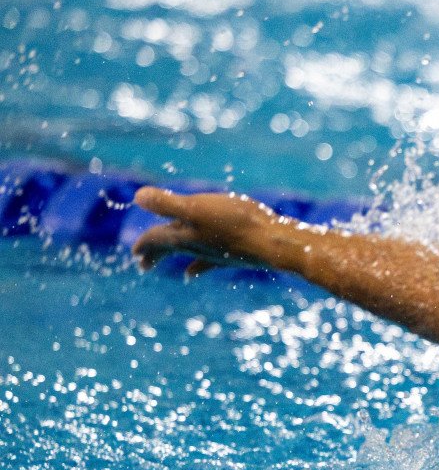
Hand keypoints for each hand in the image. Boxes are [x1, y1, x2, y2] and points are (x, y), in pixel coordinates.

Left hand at [131, 188, 287, 276]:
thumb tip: (137, 197)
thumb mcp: (198, 207)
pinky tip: (194, 273)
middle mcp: (196, 246)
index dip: (144, 243)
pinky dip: (199, 267)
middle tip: (143, 264)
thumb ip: (166, 203)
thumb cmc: (237, 223)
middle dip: (155, 255)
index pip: (156, 239)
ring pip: (189, 256)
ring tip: (172, 268)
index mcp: (183, 236)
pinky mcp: (232, 256)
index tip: (134, 252)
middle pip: (170, 250)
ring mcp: (214, 253)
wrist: (272, 244)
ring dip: (177, 259)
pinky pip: (210, 262)